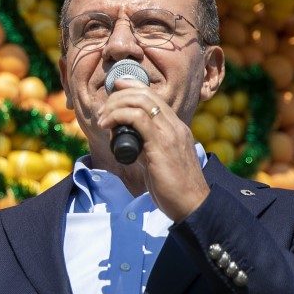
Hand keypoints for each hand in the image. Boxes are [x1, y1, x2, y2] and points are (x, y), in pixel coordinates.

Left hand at [98, 79, 210, 220]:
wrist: (192, 205)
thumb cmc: (174, 188)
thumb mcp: (160, 161)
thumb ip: (147, 148)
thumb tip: (128, 143)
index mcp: (176, 128)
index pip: (153, 96)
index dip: (132, 88)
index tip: (114, 92)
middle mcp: (174, 126)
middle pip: (145, 94)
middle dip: (118, 96)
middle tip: (102, 111)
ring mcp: (170, 133)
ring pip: (141, 101)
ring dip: (115, 106)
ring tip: (102, 119)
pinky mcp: (162, 143)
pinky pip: (138, 118)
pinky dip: (118, 116)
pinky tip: (107, 126)